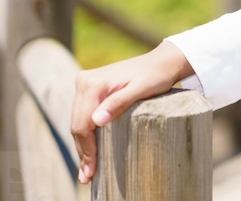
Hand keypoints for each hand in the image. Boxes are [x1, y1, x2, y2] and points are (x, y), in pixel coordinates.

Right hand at [70, 41, 193, 183]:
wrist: (162, 62)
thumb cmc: (156, 76)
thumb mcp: (142, 89)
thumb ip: (119, 103)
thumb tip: (96, 121)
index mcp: (92, 84)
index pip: (83, 123)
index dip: (86, 149)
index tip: (91, 169)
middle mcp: (84, 82)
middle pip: (78, 125)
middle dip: (83, 152)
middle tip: (87, 177)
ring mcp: (86, 86)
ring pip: (79, 123)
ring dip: (83, 147)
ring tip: (87, 171)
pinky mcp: (91, 91)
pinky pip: (84, 117)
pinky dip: (87, 136)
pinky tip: (89, 152)